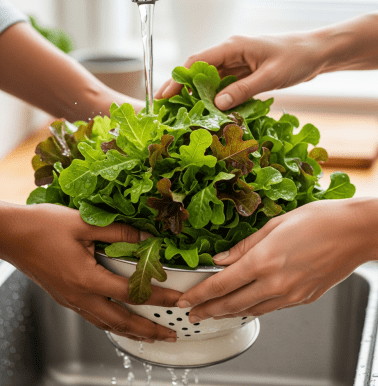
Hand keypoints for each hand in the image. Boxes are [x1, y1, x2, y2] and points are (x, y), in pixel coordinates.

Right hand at [0, 202, 180, 342]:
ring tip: (150, 336)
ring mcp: (70, 300)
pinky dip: (112, 324)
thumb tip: (146, 237)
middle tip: (170, 334)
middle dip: (149, 330)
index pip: (132, 293)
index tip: (177, 301)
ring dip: (131, 331)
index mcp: (86, 279)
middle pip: (121, 321)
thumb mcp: (84, 224)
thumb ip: (119, 232)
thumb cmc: (42, 227)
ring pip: (106, 324)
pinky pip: (93, 317)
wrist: (9, 234)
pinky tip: (118, 322)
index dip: (159, 298)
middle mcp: (79, 296)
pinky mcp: (65, 297)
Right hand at [156, 32, 323, 109]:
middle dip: (180, 86)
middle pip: (198, 70)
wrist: (316, 53)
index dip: (178, 78)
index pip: (197, 62)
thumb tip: (217, 104)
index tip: (165, 95)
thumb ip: (243, 90)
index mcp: (233, 47)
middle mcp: (231, 53)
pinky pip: (223, 85)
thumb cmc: (297, 58)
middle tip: (165, 105)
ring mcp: (237, 63)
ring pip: (209, 79)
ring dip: (196, 94)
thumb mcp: (270, 76)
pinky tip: (207, 109)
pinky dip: (214, 97)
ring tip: (182, 111)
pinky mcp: (244, 73)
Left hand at [177, 199, 372, 322]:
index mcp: (264, 261)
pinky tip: (246, 306)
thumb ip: (244, 246)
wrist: (355, 232)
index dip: (199, 295)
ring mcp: (290, 295)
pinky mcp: (302, 299)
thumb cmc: (319, 220)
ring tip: (214, 314)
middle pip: (231, 304)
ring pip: (250, 310)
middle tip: (192, 315)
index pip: (221, 284)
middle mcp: (275, 283)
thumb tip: (222, 259)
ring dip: (229, 313)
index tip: (186, 301)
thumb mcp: (274, 225)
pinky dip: (253, 309)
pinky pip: (271, 308)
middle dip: (208, 311)